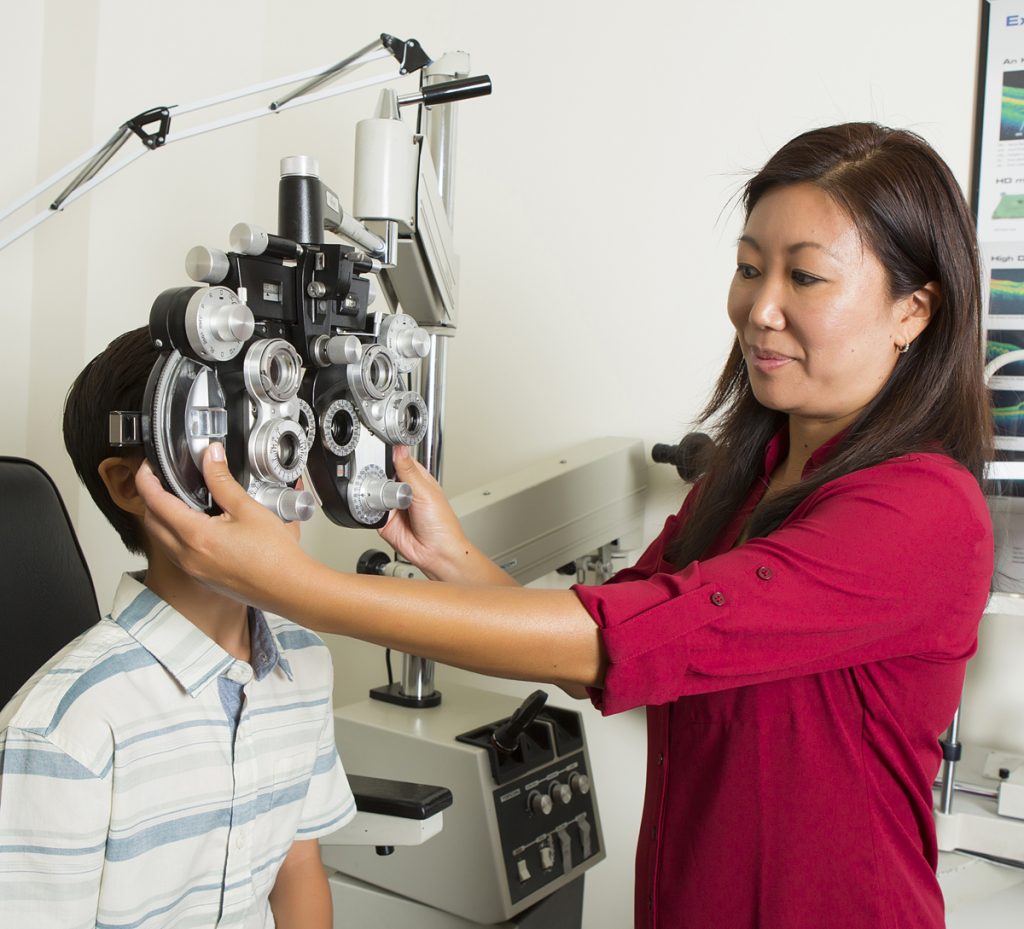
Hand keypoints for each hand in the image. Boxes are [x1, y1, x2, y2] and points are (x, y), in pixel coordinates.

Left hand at [135, 444, 306, 609]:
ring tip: (178, 500)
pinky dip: (175, 536)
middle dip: (150, 498)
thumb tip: (211, 456)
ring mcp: (193, 570)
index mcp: (196, 536)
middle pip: (152, 522)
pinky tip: (195, 526)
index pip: (156, 502)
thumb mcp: (248, 509)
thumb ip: (223, 481)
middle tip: (162, 480)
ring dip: (161, 519)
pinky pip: (176, 554)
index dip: (146, 480)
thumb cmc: (275, 556)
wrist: (289, 588)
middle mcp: (187, 556)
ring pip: (161, 540)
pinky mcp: (202, 578)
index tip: (148, 467)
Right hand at [378, 446, 469, 579]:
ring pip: (373, 491)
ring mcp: (392, 506)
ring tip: (381, 497)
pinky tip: (376, 508)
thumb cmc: (442, 524)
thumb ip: (408, 471)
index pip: (397, 460)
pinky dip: (369, 508)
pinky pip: (369, 510)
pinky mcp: (383, 520)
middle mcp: (403, 491)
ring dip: (373, 492)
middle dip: (377, 475)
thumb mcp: (425, 492)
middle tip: (379, 478)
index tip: (379, 449)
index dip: (389, 455)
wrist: (436, 553)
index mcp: (416, 479)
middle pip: (382, 474)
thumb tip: (399, 448)